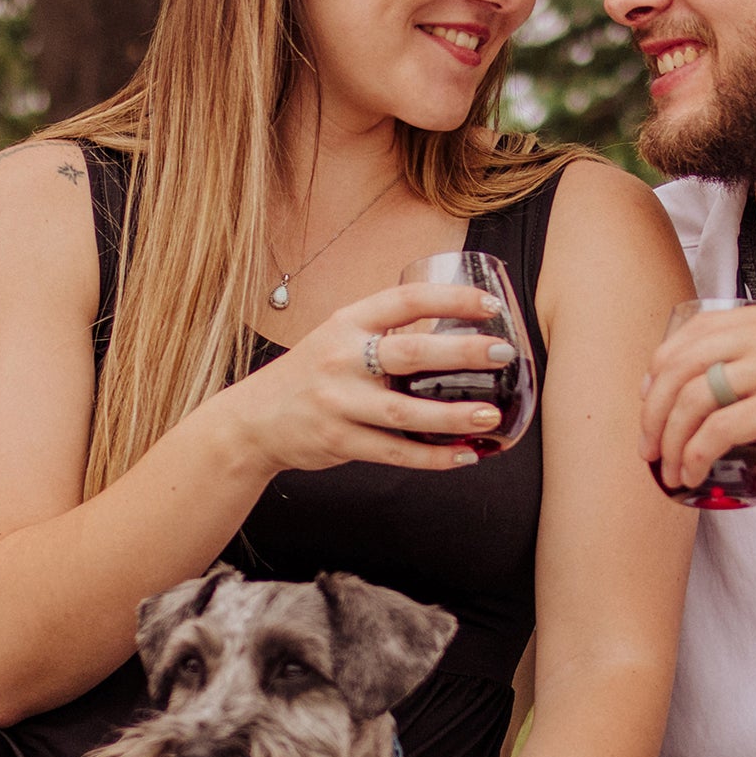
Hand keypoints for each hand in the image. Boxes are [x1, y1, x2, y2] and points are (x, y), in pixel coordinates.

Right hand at [222, 282, 513, 475]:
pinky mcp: (339, 441)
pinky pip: (395, 453)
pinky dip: (433, 457)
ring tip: (491, 416)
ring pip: (405, 413)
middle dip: (462, 352)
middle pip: (411, 354)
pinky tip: (465, 455)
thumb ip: (384, 333)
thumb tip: (453, 331)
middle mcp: (342, 359)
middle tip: (503, 354)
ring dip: (453, 416)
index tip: (490, 305)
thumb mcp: (338, 338)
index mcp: (347, 323)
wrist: (253, 420)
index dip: (451, 299)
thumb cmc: (310, 375)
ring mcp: (339, 403)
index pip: (405, 301)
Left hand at [641, 299, 755, 490]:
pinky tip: (694, 474)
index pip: (696, 330)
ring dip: (668, 438)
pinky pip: (719, 428)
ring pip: (692, 396)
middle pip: (680, 362)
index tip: (654, 402)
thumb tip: (751, 385)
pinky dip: (694, 455)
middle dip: (652, 408)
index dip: (663, 368)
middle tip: (649, 444)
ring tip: (668, 468)